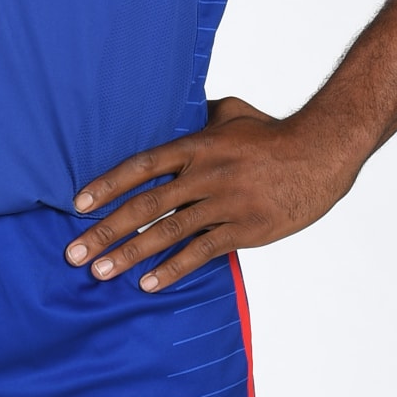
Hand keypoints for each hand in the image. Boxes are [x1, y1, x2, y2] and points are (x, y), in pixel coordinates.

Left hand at [65, 96, 365, 291]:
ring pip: (168, 233)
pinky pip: (202, 252)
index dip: (108, 185)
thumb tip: (174, 112)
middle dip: (105, 231)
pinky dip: (173, 269)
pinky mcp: (245, 229)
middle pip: (146, 206)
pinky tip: (149, 284)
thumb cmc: (274, 133)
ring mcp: (225, 204)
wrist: (323, 152)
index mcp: (198, 145)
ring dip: (130, 255)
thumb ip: (198, 117)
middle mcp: (206, 175)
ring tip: (100, 273)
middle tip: (73, 253)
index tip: (78, 205)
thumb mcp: (233, 113)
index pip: (142, 166)